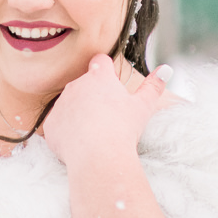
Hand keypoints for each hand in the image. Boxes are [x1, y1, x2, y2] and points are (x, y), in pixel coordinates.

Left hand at [39, 55, 173, 163]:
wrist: (98, 156)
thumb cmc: (122, 129)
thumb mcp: (143, 107)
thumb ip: (154, 86)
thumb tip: (167, 69)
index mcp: (99, 78)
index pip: (100, 61)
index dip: (106, 70)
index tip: (112, 82)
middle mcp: (76, 86)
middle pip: (84, 85)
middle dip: (93, 96)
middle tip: (107, 116)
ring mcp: (61, 104)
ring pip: (70, 104)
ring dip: (79, 113)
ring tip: (95, 132)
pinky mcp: (50, 124)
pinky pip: (59, 124)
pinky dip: (67, 131)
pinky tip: (80, 142)